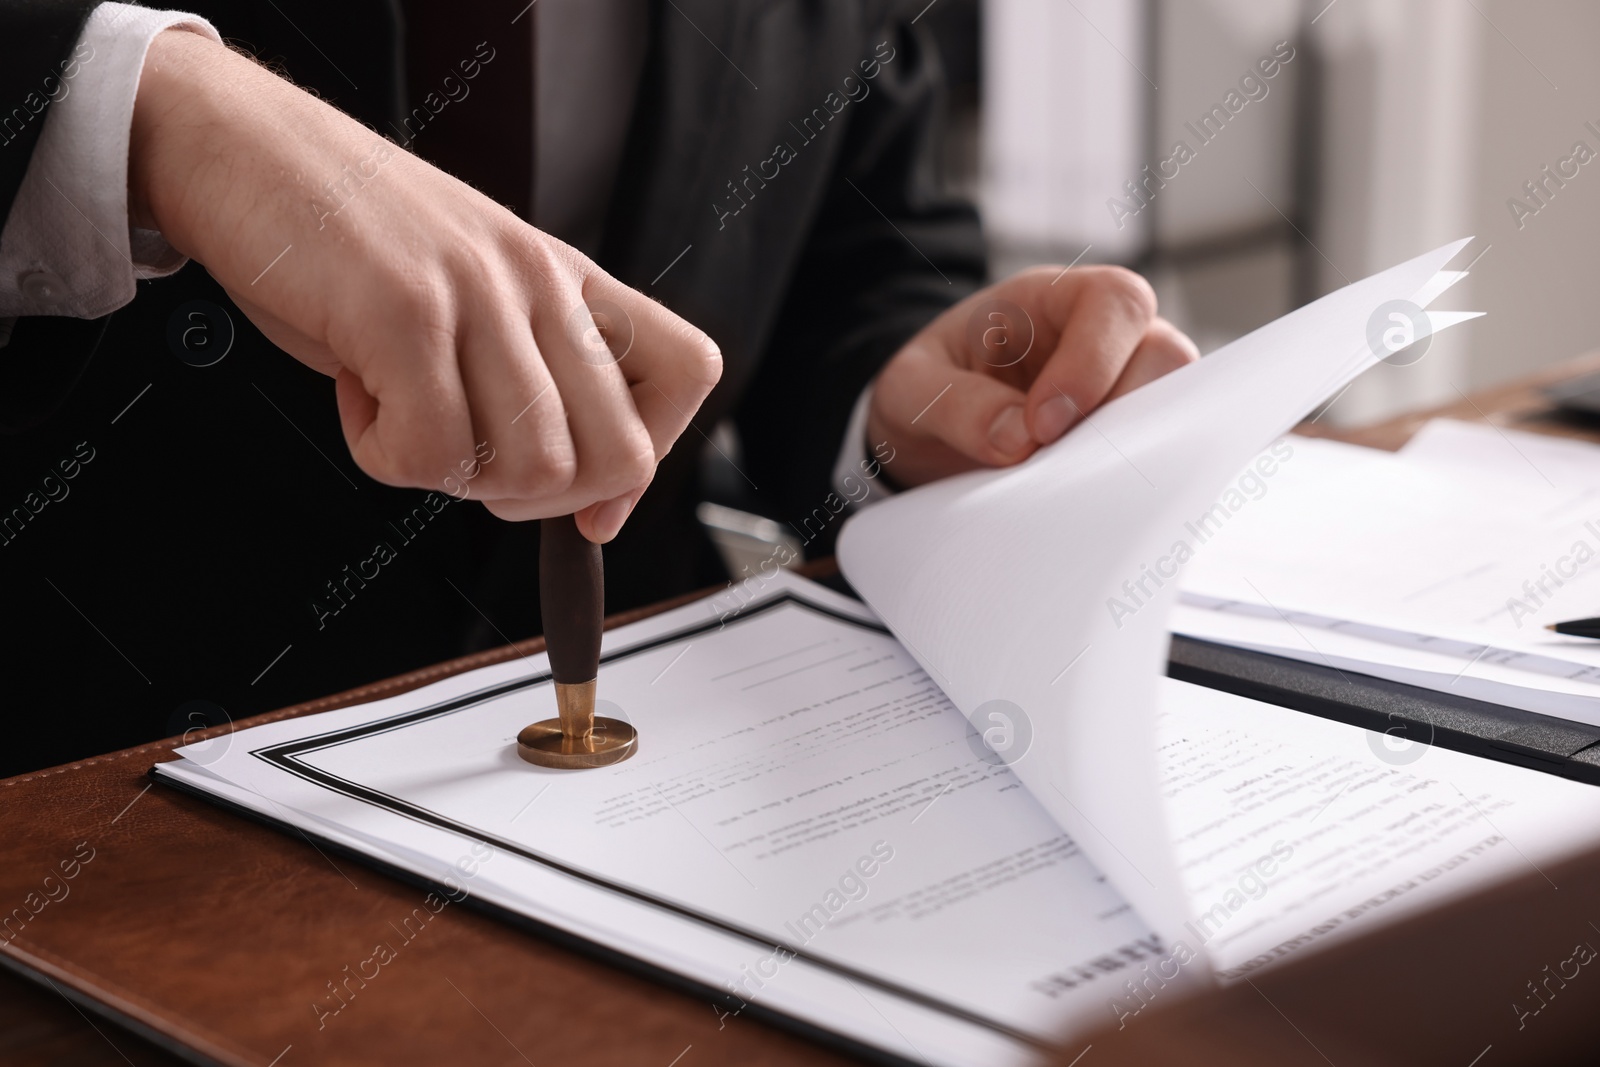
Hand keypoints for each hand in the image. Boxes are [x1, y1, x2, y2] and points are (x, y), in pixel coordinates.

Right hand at [129, 31, 720, 541]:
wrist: (242, 148)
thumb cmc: (347, 236)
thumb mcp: (471, 293)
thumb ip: (532, 376)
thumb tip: (582, 505)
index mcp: (566, 279)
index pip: (688, 372)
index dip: (647, 460)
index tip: (589, 505)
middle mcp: (539, 282)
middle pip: (620, 456)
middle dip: (540, 499)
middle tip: (466, 457)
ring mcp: (480, 293)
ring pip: (533, 469)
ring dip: (456, 476)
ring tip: (399, 410)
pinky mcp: (406, 311)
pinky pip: (433, 455)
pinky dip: (384, 457)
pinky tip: (358, 392)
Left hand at [867, 266, 1197, 486]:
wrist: (925, 433)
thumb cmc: (927, 389)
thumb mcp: (912, 388)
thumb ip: (956, 405)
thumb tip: (1019, 440)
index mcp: (1050, 301)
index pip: (1113, 302)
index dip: (1094, 360)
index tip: (1044, 424)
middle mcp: (1101, 339)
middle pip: (1164, 353)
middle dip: (1123, 412)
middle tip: (1061, 460)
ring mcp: (1121, 389)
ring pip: (1175, 408)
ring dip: (1133, 448)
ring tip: (1074, 485)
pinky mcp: (1124, 439)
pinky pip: (1159, 453)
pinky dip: (1132, 477)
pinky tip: (1089, 499)